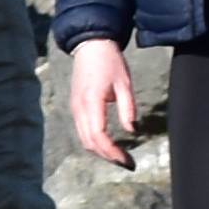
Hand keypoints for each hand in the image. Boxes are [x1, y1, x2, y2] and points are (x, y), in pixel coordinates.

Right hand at [69, 38, 139, 168]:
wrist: (90, 45)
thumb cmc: (110, 61)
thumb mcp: (124, 84)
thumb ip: (128, 109)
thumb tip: (132, 131)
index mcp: (91, 102)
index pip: (99, 136)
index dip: (112, 152)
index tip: (128, 160)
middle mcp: (79, 108)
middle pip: (89, 142)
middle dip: (107, 156)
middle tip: (126, 162)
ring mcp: (75, 108)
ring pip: (84, 139)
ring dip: (100, 151)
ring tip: (118, 156)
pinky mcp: (76, 107)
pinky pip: (83, 131)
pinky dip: (95, 141)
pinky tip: (108, 143)